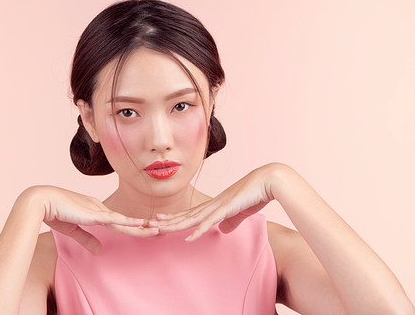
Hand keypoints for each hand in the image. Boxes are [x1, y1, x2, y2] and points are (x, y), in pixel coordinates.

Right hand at [26, 186, 158, 253]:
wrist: (42, 202)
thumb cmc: (55, 213)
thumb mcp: (74, 230)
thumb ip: (87, 239)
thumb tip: (99, 251)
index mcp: (96, 211)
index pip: (119, 222)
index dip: (134, 227)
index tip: (148, 230)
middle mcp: (101, 209)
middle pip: (127, 220)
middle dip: (144, 226)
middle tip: (161, 229)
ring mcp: (98, 210)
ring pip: (125, 221)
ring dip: (142, 225)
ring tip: (158, 228)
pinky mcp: (94, 213)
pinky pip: (115, 219)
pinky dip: (128, 222)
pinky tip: (140, 224)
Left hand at [156, 164, 279, 241]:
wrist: (268, 181)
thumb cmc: (255, 194)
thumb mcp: (240, 212)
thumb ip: (230, 221)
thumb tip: (222, 231)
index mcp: (215, 204)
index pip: (190, 213)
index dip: (175, 217)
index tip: (160, 219)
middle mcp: (212, 204)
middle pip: (186, 215)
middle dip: (168, 220)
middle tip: (149, 223)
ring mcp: (218, 206)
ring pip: (192, 218)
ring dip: (176, 225)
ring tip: (160, 229)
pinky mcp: (227, 209)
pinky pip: (209, 222)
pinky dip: (198, 230)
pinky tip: (188, 238)